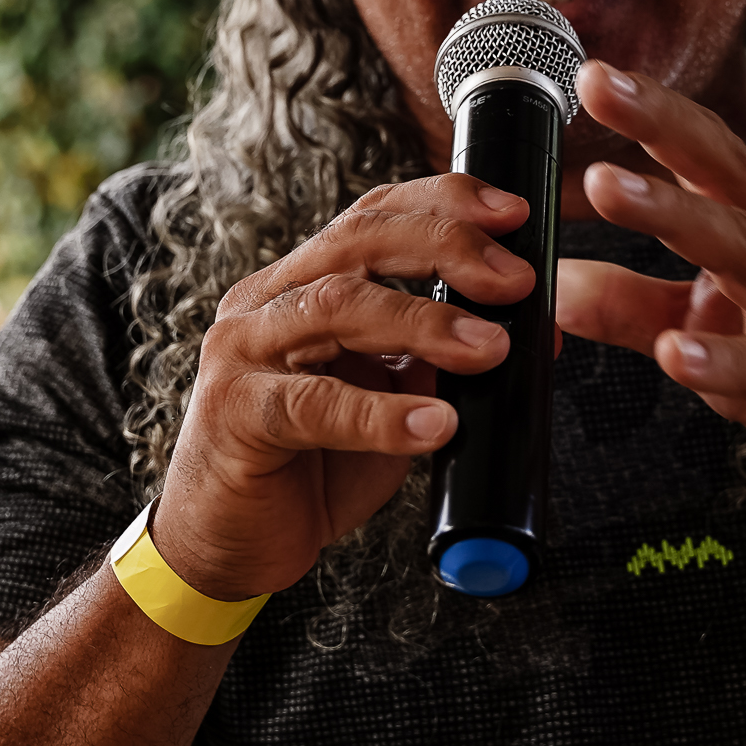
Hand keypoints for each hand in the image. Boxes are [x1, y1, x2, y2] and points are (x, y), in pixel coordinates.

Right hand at [157, 177, 529, 600]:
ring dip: (426, 322)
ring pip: (337, 305)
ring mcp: (241, 351)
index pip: (371, 215)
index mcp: (298, 284)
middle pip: (357, 241)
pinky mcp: (235, 413)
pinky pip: (314, 403)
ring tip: (490, 349)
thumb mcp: (383, 398)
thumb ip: (431, 360)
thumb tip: (517, 331)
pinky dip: (382, 414)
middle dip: (446, 248)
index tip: (514, 214)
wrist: (229, 543)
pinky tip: (435, 424)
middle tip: (515, 280)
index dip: (443, 202)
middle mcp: (264, 301)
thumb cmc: (306, 466)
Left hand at [554, 62, 745, 536]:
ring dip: (679, 217)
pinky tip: (677, 354)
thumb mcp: (709, 330)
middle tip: (597, 85)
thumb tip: (552, 285)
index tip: (593, 71)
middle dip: (663, 127)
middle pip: (729, 181)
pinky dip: (726, 363)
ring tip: (610, 188)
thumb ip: (631, 306)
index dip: (658, 110)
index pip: (712, 155)